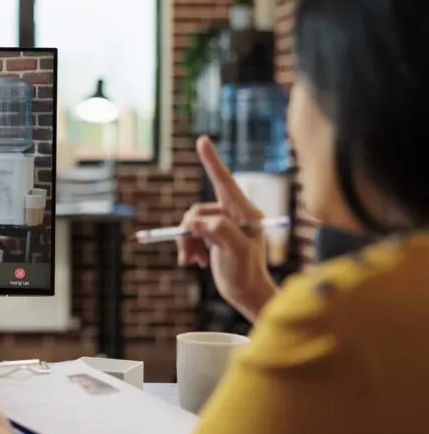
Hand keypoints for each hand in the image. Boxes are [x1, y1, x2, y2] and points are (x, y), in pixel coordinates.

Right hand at [178, 136, 276, 318]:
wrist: (246, 293)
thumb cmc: (246, 274)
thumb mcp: (236, 252)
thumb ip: (219, 231)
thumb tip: (195, 221)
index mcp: (246, 213)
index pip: (225, 182)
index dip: (212, 161)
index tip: (202, 140)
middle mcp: (235, 215)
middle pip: (199, 210)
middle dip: (190, 232)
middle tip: (190, 255)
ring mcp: (224, 225)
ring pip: (192, 223)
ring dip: (187, 243)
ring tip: (192, 261)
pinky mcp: (214, 236)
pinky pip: (192, 233)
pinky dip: (188, 247)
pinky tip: (193, 262)